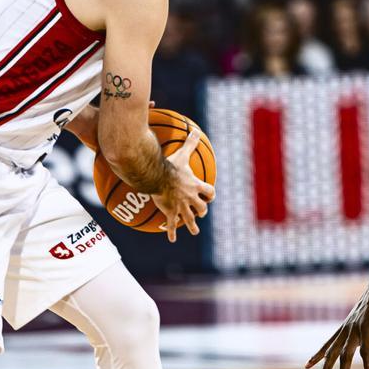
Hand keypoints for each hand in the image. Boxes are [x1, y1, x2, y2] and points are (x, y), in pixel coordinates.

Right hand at [150, 128, 214, 242]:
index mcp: (195, 186)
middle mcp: (191, 198)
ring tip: (194, 231)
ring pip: (190, 220)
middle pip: (201, 208)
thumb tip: (196, 129)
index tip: (209, 197)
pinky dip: (172, 232)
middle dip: (201, 211)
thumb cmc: (170, 166)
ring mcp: (181, 207)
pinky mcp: (170, 213)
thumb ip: (190, 143)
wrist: (157, 178)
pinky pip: (172, 225)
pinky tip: (172, 239)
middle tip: (200, 213)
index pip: (209, 193)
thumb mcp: (182, 153)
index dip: (210, 195)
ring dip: (192, 226)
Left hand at [306, 283, 368, 368]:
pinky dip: (367, 362)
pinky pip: (366, 349)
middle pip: (332, 354)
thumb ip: (355, 330)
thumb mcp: (359, 319)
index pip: (327, 345)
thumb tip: (355, 335)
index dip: (316, 356)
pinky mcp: (368, 328)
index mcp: (343, 330)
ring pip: (347, 355)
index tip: (306, 366)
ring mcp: (355, 330)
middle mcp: (346, 331)